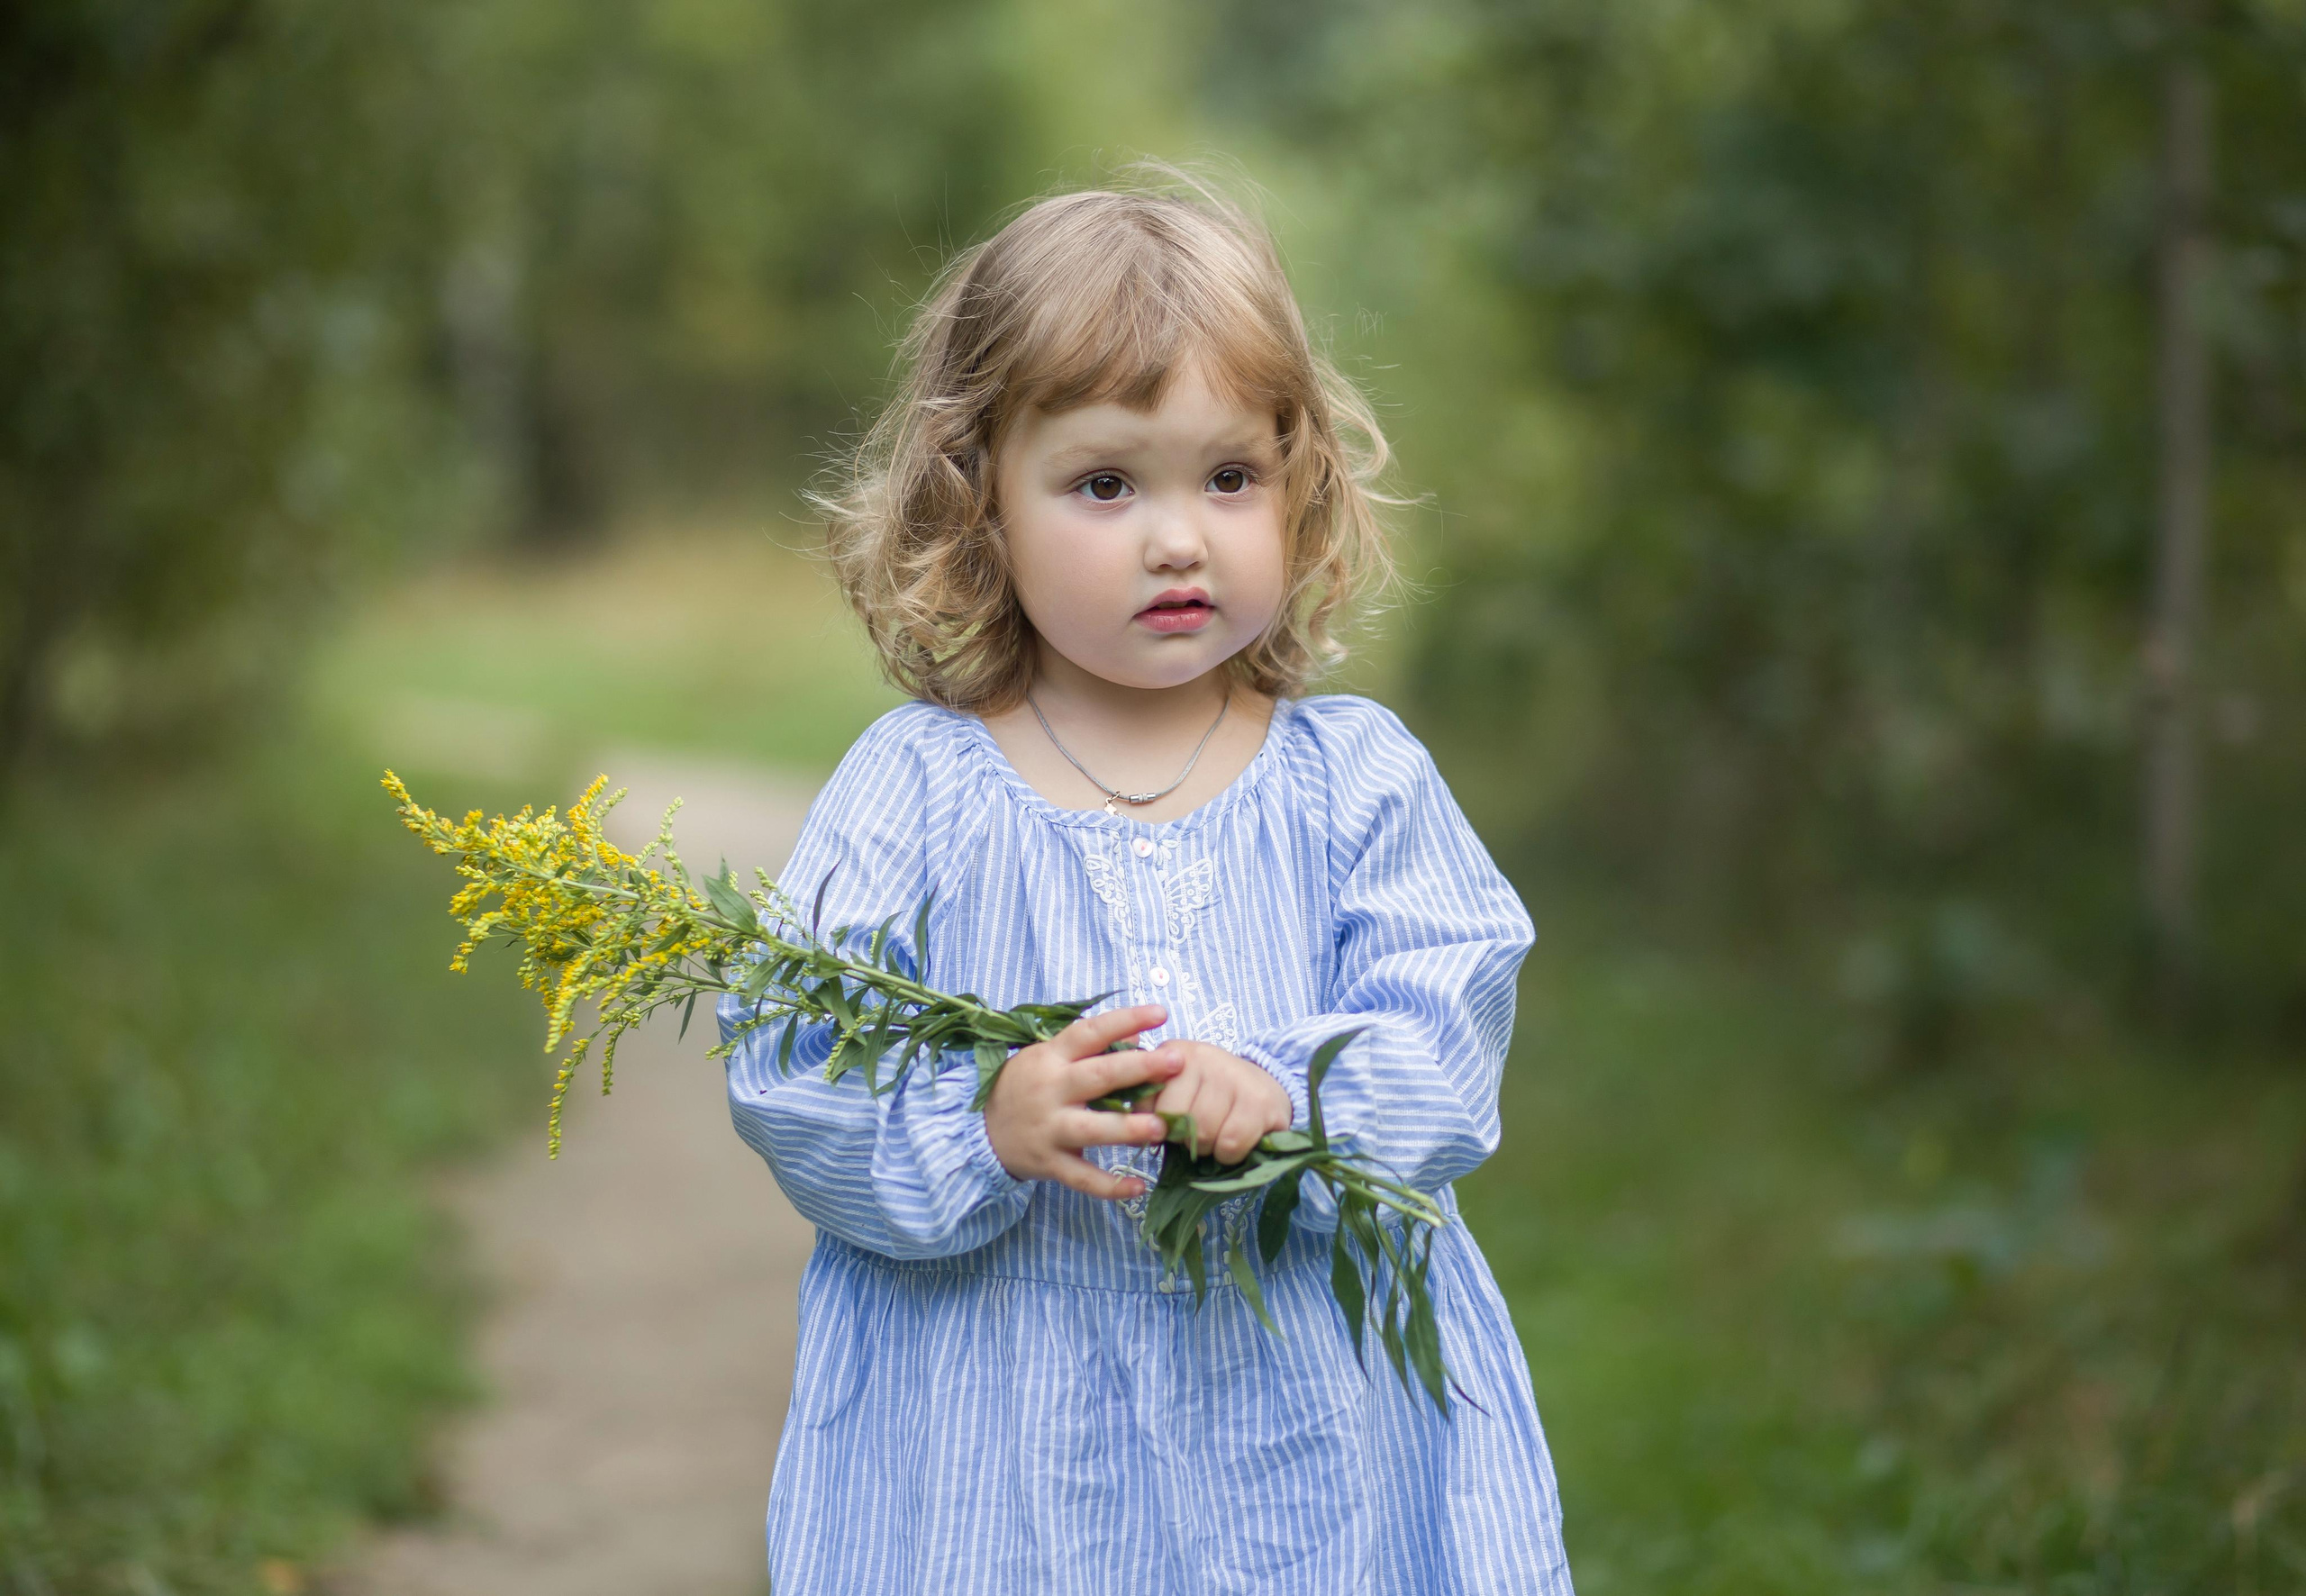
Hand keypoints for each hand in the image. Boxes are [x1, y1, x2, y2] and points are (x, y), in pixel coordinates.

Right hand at [984, 1004, 1179, 1199]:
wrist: (979, 1131)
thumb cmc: (1025, 1087)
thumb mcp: (1049, 1058)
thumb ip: (1091, 1047)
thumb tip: (1139, 1035)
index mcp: (1051, 1058)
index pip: (1090, 1033)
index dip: (1124, 1021)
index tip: (1159, 1012)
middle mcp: (1051, 1090)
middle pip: (1097, 1077)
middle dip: (1139, 1069)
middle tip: (1176, 1061)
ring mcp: (1050, 1129)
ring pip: (1091, 1129)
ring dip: (1127, 1128)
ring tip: (1161, 1127)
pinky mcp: (1049, 1163)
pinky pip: (1081, 1177)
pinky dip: (1108, 1186)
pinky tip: (1138, 1187)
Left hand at [1143, 1039, 1291, 1164]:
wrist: (1265, 1088)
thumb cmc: (1212, 1096)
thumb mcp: (1177, 1089)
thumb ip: (1150, 1104)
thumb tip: (1132, 1134)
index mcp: (1174, 1052)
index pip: (1145, 1102)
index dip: (1156, 1124)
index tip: (1170, 1123)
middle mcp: (1203, 1056)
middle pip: (1175, 1118)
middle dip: (1183, 1138)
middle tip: (1197, 1132)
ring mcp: (1233, 1075)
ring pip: (1202, 1133)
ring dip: (1207, 1148)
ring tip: (1216, 1135)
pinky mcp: (1259, 1100)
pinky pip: (1230, 1143)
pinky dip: (1229, 1154)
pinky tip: (1235, 1141)